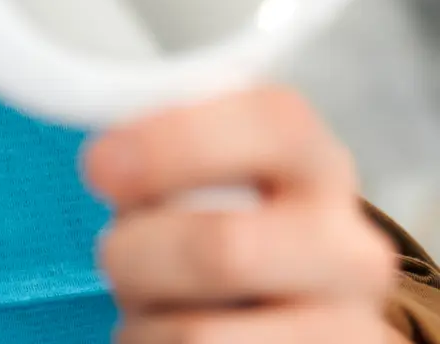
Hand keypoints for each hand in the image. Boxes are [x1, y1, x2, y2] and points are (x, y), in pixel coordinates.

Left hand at [82, 85, 399, 341]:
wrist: (296, 310)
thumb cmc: (225, 223)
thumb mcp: (208, 173)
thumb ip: (169, 151)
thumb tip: (109, 163)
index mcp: (313, 162)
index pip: (268, 127)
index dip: (172, 144)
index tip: (102, 167)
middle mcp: (348, 246)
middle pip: (223, 251)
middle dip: (134, 254)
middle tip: (115, 254)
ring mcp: (348, 325)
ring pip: (199, 334)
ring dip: (141, 320)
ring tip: (149, 303)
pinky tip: (168, 335)